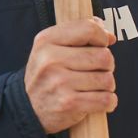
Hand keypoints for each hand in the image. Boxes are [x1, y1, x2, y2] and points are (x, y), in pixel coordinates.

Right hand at [24, 17, 117, 133]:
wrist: (28, 108)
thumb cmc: (47, 75)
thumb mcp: (52, 47)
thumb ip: (80, 34)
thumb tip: (110, 36)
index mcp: (47, 40)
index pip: (89, 29)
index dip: (102, 37)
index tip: (101, 45)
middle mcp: (51, 60)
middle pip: (103, 56)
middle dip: (106, 65)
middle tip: (96, 71)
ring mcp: (59, 82)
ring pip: (107, 79)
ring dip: (107, 85)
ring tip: (94, 87)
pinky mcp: (69, 103)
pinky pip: (106, 99)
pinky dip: (108, 102)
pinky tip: (98, 101)